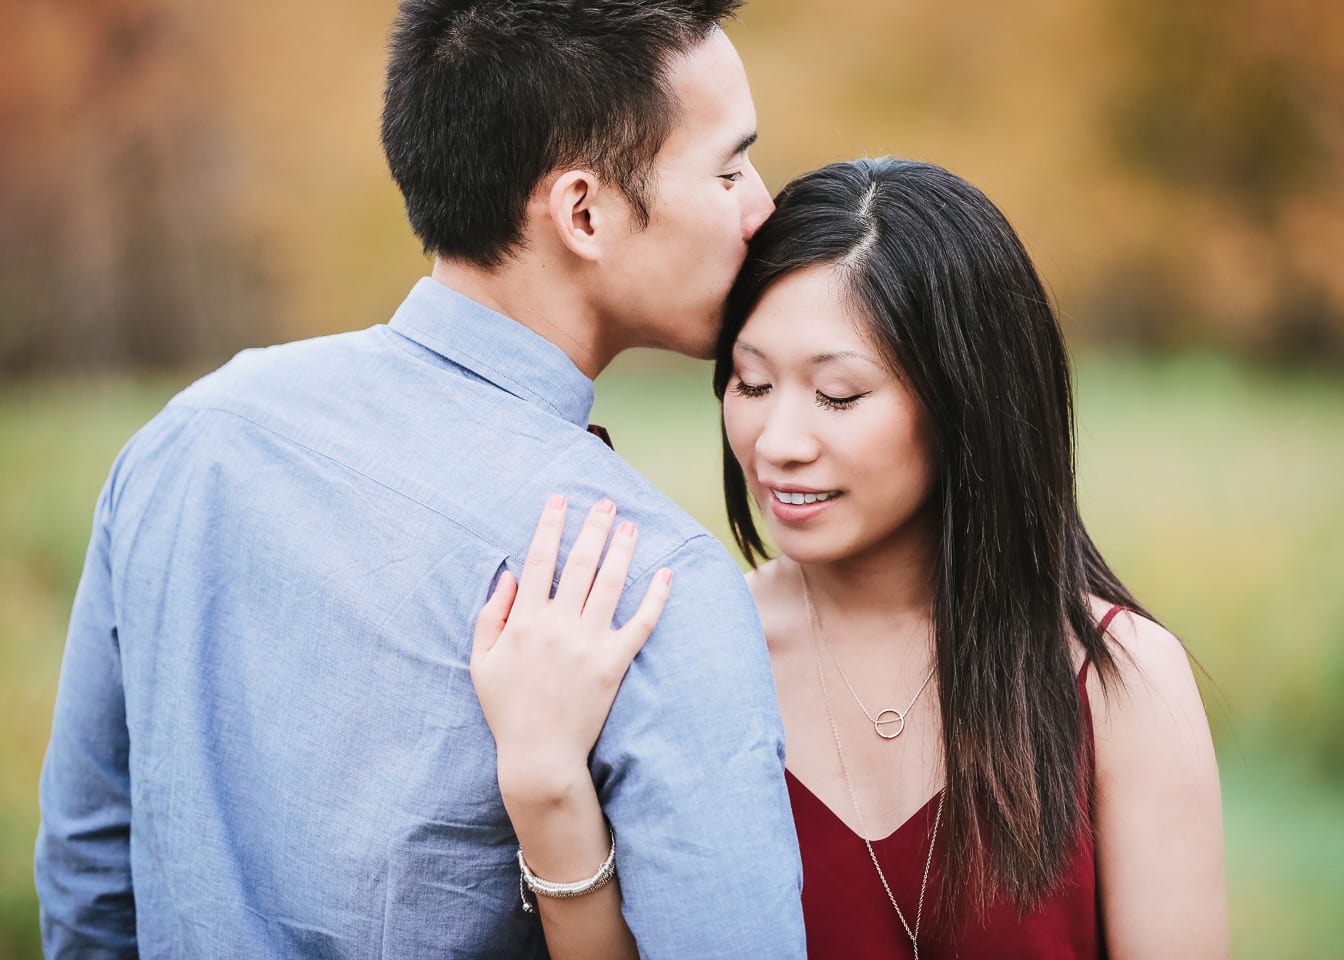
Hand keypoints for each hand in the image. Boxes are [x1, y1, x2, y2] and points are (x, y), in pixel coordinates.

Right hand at [471, 495, 671, 802]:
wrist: (539, 755)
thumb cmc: (507, 709)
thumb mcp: (481, 661)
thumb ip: (490, 615)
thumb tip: (508, 575)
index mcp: (524, 620)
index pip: (541, 560)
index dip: (551, 526)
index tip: (560, 501)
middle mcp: (558, 625)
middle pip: (580, 563)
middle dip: (594, 527)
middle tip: (607, 503)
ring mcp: (588, 643)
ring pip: (611, 584)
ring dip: (623, 550)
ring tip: (631, 526)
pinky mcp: (613, 663)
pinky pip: (640, 623)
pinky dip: (655, 597)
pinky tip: (666, 574)